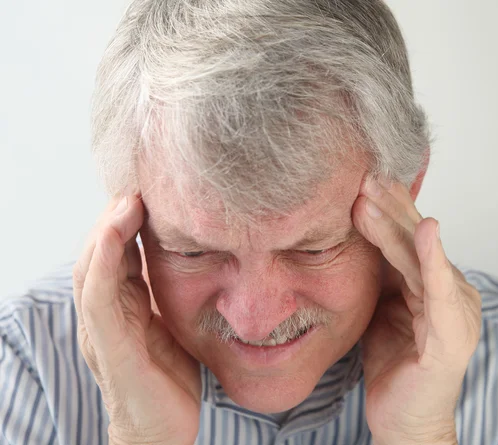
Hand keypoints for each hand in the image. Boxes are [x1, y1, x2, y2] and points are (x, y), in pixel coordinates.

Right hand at [73, 195, 201, 444]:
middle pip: (99, 253)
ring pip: (92, 266)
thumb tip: (198, 259)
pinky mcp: (109, 345)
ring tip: (129, 198)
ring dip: (107, 228)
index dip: (127, 223)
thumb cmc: (169, 380)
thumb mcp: (173, 325)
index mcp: (120, 309)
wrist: (161, 433)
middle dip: (116, 218)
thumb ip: (171, 295)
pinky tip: (117, 229)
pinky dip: (104, 257)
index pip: (116, 255)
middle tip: (139, 186)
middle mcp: (104, 315)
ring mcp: (101, 330)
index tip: (150, 194)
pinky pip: (98, 294)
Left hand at [352, 177, 481, 444]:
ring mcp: (454, 310)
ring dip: (395, 225)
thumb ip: (379, 273)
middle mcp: (448, 289)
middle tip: (362, 175)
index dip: (386, 208)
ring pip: (419, 258)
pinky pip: (439, 291)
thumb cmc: (393, 360)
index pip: (406, 237)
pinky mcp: (451, 334)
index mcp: (430, 282)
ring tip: (370, 196)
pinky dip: (432, 259)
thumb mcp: (378, 305)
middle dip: (388, 206)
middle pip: (415, 239)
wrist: (404, 417)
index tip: (360, 179)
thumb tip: (353, 233)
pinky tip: (426, 230)